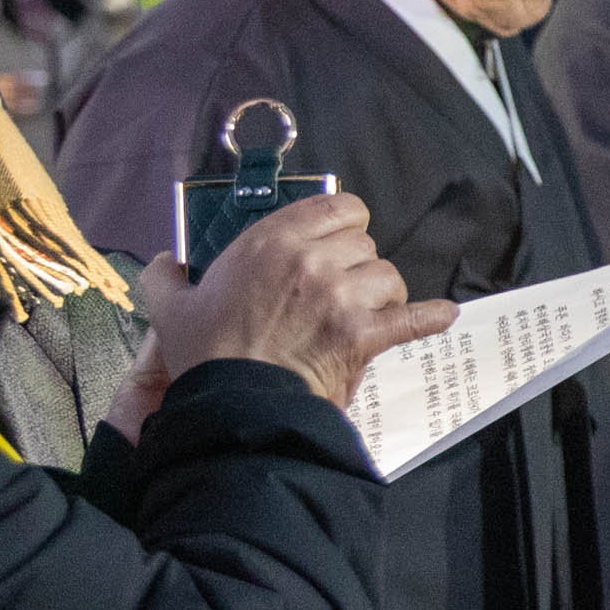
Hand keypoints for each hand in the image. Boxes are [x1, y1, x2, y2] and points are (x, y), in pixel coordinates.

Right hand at [133, 194, 457, 420]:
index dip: (344, 222)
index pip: (337, 206)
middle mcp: (312, 262)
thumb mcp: (172, 307)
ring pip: (388, 278)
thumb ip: (167, 277)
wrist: (233, 403)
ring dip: (382, 295)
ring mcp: (342, 298)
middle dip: (357, 265)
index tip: (338, 239)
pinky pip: (413, 319)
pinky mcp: (364, 336)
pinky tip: (444, 315)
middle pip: (364, 245)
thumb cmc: (206, 355)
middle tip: (340, 289)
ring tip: (365, 313)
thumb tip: (166, 263)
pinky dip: (430, 318)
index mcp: (271, 242)